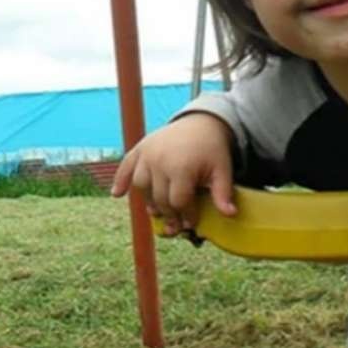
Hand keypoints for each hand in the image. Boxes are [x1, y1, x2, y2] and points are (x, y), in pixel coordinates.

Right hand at [111, 112, 236, 236]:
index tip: (191, 223)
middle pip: (159, 198)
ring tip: (158, 211)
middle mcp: (160, 161)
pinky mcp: (140, 148)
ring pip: (141, 185)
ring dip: (148, 201)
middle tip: (175, 226)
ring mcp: (148, 154)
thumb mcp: (222, 170)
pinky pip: (126, 166)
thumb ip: (223, 193)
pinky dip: (120, 180)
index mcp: (181, 167)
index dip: (185, 215)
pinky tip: (117, 194)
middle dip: (168, 214)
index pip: (178, 201)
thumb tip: (230, 215)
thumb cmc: (213, 148)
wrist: (202, 122)